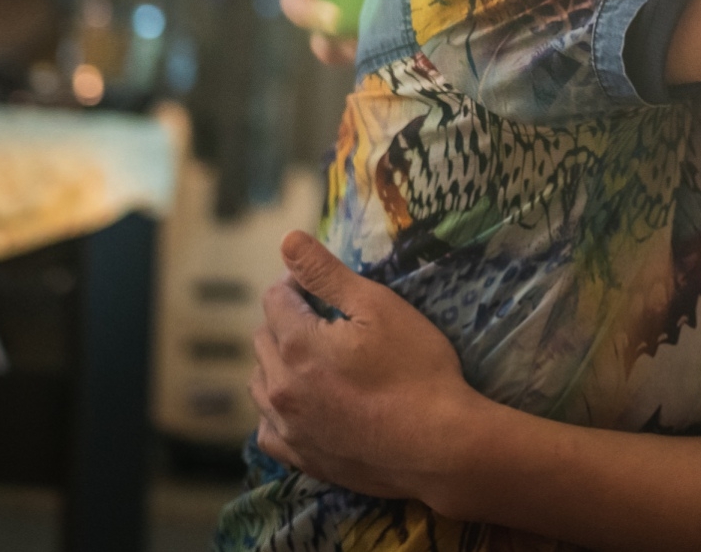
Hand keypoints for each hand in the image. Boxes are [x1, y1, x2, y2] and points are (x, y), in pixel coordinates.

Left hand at [249, 231, 485, 505]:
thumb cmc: (417, 369)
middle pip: (263, 338)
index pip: (275, 299)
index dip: (297, 283)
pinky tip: (302, 404)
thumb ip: (328, 274)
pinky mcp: (301, 458)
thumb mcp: (379, 307)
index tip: (322, 285)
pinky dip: (277, 410)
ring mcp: (288, 428)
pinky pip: (268, 429)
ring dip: (277, 363)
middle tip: (325, 318)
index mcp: (297, 344)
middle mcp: (280, 387)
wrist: (440, 446)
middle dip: (287, 320)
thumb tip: (287, 240)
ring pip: (260, 383)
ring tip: (314, 358)